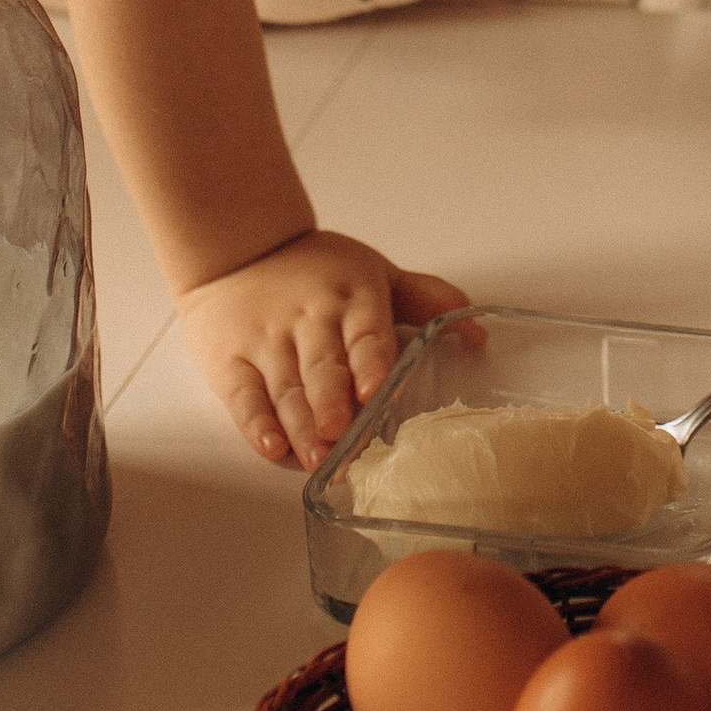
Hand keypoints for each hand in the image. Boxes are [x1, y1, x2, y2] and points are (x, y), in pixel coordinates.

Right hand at [178, 229, 471, 471]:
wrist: (240, 250)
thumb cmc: (319, 271)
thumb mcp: (376, 273)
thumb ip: (428, 299)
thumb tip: (479, 332)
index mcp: (353, 298)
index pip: (366, 332)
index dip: (372, 363)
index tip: (376, 392)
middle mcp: (311, 319)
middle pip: (323, 367)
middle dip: (333, 405)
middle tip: (342, 437)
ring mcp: (268, 341)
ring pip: (286, 388)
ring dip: (301, 426)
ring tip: (315, 459)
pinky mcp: (231, 361)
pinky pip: (244, 397)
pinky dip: (256, 424)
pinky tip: (271, 448)